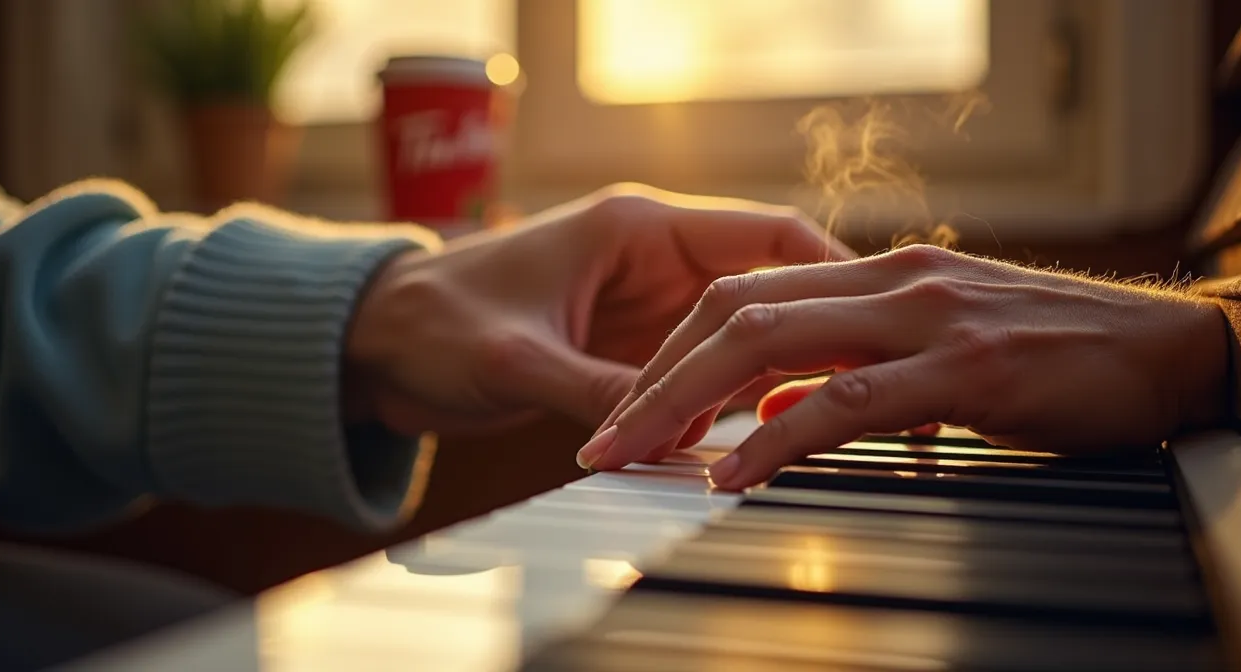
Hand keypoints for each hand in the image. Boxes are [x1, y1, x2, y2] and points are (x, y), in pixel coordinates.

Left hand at [342, 183, 853, 435]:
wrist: (372, 342)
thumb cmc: (432, 323)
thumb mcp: (519, 360)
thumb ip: (601, 396)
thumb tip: (679, 444)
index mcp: (637, 228)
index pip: (763, 233)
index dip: (824, 271)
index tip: (867, 320)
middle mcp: (652, 260)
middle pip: (761, 292)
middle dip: (798, 342)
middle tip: (841, 394)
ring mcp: (643, 307)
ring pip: (733, 341)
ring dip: (758, 382)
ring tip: (801, 425)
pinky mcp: (626, 348)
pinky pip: (695, 375)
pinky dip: (716, 406)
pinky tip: (741, 441)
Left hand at [577, 245, 1230, 488]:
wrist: (1167, 348)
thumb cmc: (1052, 357)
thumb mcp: (936, 356)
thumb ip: (850, 371)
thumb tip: (774, 410)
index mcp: (874, 275)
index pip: (743, 297)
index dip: (674, 349)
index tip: (631, 409)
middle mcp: (886, 280)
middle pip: (731, 310)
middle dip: (654, 376)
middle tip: (603, 438)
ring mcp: (921, 315)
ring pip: (769, 342)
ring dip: (686, 400)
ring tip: (633, 453)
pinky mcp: (961, 364)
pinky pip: (845, 399)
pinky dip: (775, 436)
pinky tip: (729, 472)